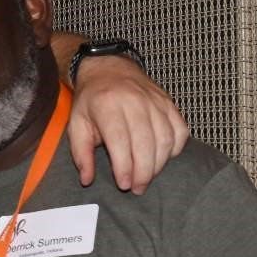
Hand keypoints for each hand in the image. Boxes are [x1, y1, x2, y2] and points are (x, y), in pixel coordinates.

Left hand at [66, 55, 187, 193]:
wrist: (108, 68)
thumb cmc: (91, 100)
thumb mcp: (77, 124)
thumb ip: (81, 154)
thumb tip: (87, 180)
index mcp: (107, 105)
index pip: (120, 140)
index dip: (124, 166)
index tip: (124, 185)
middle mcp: (134, 101)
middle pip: (146, 143)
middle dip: (144, 172)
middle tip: (137, 188)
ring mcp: (155, 101)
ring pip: (166, 138)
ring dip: (159, 164)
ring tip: (148, 178)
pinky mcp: (168, 103)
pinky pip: (180, 129)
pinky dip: (176, 148)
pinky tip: (163, 158)